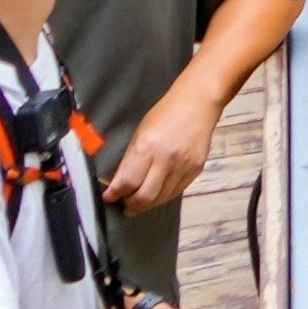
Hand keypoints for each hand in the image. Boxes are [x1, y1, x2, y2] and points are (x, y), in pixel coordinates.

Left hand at [106, 86, 228, 211]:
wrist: (198, 103)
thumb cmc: (165, 114)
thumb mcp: (140, 133)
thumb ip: (131, 159)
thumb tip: (120, 183)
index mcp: (148, 147)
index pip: (127, 181)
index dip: (115, 194)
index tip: (109, 197)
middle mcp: (166, 160)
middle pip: (145, 197)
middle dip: (130, 205)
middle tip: (124, 205)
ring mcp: (183, 167)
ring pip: (161, 199)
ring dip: (146, 204)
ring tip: (138, 202)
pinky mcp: (196, 170)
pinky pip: (175, 192)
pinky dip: (162, 197)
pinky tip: (156, 194)